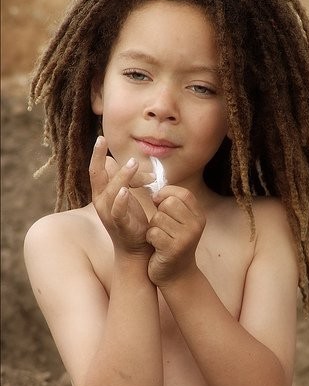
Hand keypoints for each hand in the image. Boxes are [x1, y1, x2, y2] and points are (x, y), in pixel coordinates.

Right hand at [89, 136, 153, 257]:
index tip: (101, 137)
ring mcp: (109, 214)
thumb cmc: (131, 219)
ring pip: (110, 190)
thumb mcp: (126, 195)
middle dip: (97, 157)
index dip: (97, 154)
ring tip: (133, 164)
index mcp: (102, 193)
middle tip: (102, 139)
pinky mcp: (119, 224)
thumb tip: (114, 161)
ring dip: (122, 176)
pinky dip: (120, 201)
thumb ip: (122, 179)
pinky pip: (117, 211)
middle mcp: (101, 202)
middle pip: (96, 175)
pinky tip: (125, 191)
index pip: (96, 170)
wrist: (136, 248)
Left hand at [146, 186, 205, 286]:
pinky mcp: (173, 249)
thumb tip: (156, 190)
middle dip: (158, 212)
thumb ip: (174, 206)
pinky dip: (149, 238)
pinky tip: (155, 246)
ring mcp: (186, 238)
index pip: (183, 194)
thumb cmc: (174, 244)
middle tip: (161, 225)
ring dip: (153, 227)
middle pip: (169, 203)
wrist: (177, 275)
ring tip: (159, 237)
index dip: (166, 193)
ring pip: (158, 218)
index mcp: (199, 217)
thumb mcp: (181, 223)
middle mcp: (196, 226)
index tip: (157, 201)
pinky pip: (153, 232)